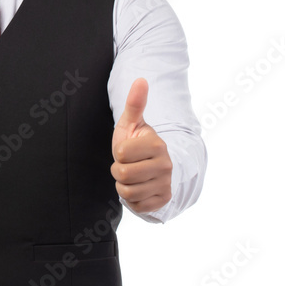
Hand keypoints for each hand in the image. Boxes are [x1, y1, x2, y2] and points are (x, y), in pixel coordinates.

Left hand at [110, 77, 171, 213]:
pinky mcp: (162, 201)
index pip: (121, 153)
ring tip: (132, 176)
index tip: (128, 150)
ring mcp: (166, 185)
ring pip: (128, 192)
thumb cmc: (136, 143)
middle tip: (128, 164)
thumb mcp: (132, 123)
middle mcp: (165, 165)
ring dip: (123, 185)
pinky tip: (138, 188)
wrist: (151, 167)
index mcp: (157, 145)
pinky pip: (135, 205)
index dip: (119, 152)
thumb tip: (141, 79)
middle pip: (123, 174)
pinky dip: (131, 199)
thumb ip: (135, 103)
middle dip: (118, 170)